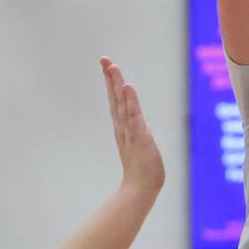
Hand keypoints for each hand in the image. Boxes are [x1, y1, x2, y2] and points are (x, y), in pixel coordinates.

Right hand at [100, 57, 163, 203]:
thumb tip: (144, 126)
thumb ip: (140, 134)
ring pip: (122, 103)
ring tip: (113, 67)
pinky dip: (130, 100)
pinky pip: (134, 115)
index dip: (112, 83)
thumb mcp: (142, 146)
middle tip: (104, 59)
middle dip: (110, 78)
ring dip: (117, 84)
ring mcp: (130, 131)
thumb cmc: (142, 171)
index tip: (107, 66)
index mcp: (124, 128)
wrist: (141, 189)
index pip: (117, 101)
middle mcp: (124, 127)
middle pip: (116, 97)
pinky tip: (127, 87)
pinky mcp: (139, 136)